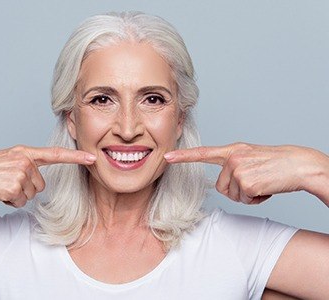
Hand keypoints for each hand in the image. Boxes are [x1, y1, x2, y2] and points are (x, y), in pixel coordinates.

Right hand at [0, 145, 95, 207]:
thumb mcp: (9, 158)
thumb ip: (28, 163)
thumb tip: (40, 180)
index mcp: (26, 152)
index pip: (56, 154)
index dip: (76, 157)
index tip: (92, 158)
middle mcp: (26, 160)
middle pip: (41, 184)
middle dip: (27, 188)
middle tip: (8, 182)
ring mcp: (20, 173)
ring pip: (32, 194)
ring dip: (18, 195)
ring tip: (2, 185)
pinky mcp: (14, 187)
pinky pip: (21, 202)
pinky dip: (10, 201)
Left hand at [164, 143, 328, 204]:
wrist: (298, 164)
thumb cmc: (276, 163)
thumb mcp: (251, 157)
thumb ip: (233, 165)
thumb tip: (223, 183)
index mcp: (233, 150)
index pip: (203, 153)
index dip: (184, 157)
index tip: (167, 157)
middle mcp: (232, 157)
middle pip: (220, 187)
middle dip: (237, 190)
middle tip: (255, 181)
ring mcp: (238, 169)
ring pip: (232, 195)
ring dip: (247, 195)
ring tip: (262, 182)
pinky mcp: (246, 181)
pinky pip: (245, 200)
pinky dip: (256, 199)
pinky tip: (266, 188)